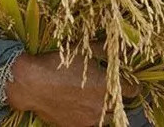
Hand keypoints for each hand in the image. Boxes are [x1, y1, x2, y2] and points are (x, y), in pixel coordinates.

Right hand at [5, 49, 138, 126]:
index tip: (128, 81)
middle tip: (112, 90)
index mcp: (108, 85)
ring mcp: (89, 119)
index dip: (131, 85)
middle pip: (122, 106)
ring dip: (106, 110)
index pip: (132, 90)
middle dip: (119, 98)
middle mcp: (102, 105)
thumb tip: (118, 44)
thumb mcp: (82, 51)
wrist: (31, 84)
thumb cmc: (58, 64)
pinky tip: (84, 109)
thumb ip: (104, 49)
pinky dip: (91, 118)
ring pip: (107, 118)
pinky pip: (91, 125)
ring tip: (99, 101)